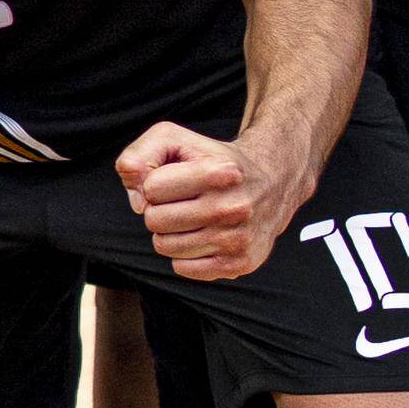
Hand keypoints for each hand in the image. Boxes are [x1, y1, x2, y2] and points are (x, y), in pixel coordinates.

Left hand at [111, 118, 315, 282]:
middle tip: (182, 201)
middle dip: (159, 209)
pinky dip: (185, 254)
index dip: (155, 184)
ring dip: (170, 232)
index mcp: (219, 172)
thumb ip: (139, 156)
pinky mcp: (241, 263)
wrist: (271, 182)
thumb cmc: (212, 160)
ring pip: (165, 247)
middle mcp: (234, 206)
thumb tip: (137, 199)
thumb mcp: (174, 139)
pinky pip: (183, 268)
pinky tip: (204, 235)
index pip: (151, 188)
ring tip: (193, 217)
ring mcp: (239, 238)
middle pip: (155, 220)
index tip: (175, 179)